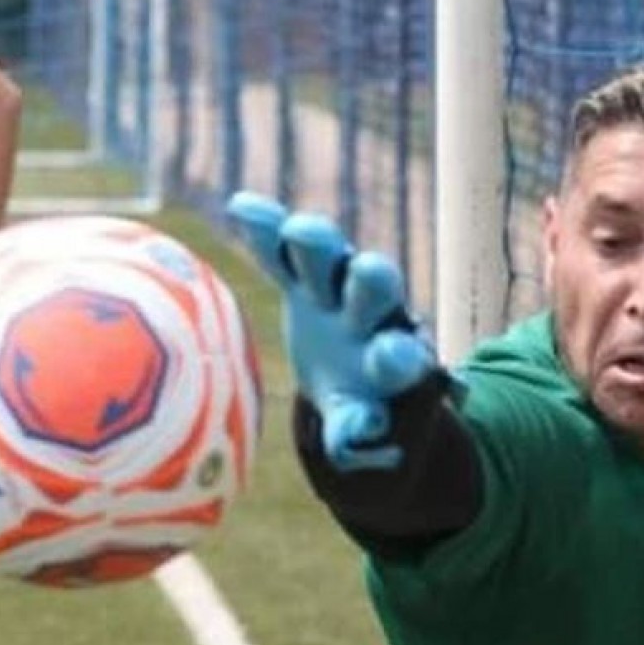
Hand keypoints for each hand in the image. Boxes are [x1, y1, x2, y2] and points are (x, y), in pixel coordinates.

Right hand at [227, 191, 439, 469]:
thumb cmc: (367, 409)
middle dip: (371, 280)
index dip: (397, 354)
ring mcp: (337, 290)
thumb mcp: (362, 431)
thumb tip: (351, 438)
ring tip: (300, 231)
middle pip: (376, 289)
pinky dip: (266, 232)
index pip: (402, 352)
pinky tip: (242, 206)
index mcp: (398, 358)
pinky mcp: (302, 280)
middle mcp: (374, 314)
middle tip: (368, 270)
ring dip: (318, 244)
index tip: (392, 355)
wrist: (358, 379)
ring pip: (329, 259)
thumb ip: (356, 434)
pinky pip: (280, 253)